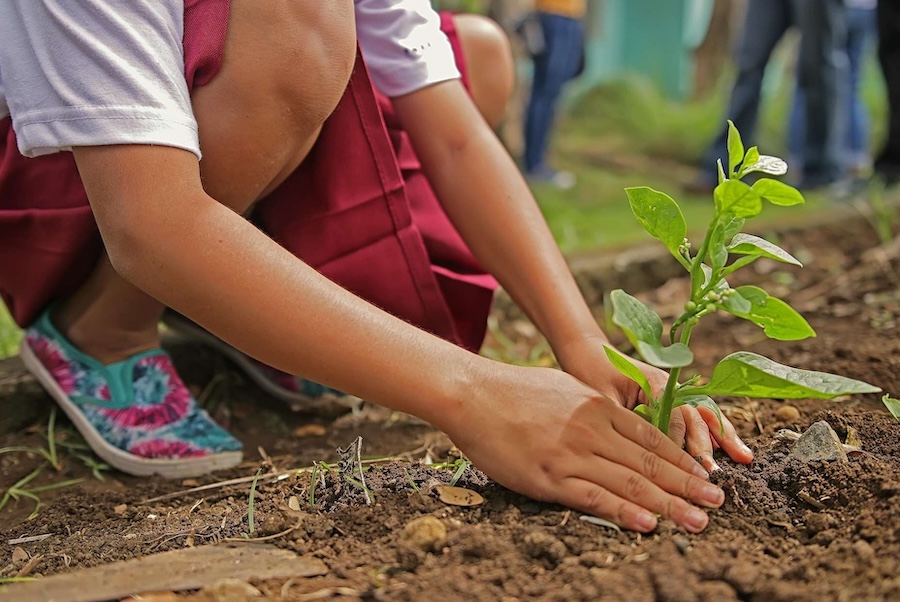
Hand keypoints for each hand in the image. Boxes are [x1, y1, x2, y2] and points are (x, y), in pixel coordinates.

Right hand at [445, 363, 724, 532]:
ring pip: (630, 483)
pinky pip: (594, 497)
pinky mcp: (548, 476)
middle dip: (688, 485)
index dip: (682, 460)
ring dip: (669, 504)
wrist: (473, 394)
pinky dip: (624, 512)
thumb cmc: (515, 390)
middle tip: (717, 503)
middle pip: (650, 463)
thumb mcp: (565, 389)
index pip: (652, 439)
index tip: (705, 476)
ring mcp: (571, 454)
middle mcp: (592, 430)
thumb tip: (619, 424)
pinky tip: (648, 524)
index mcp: (598, 407)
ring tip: (698, 520)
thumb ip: (595, 409)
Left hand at [553, 334, 752, 469]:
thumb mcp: (601, 398)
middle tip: (713, 473)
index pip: (674, 417)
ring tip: (744, 458)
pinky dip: (716, 432)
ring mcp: (674, 392)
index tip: (683, 469)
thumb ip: (623, 420)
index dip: (679, 444)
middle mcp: (670, 386)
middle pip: (694, 416)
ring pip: (704, 415)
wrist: (588, 352)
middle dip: (706, 445)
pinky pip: (698, 416)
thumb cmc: (590, 374)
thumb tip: (637, 452)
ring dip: (723, 437)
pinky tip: (734, 449)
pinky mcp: (672, 399)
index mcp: (654, 383)